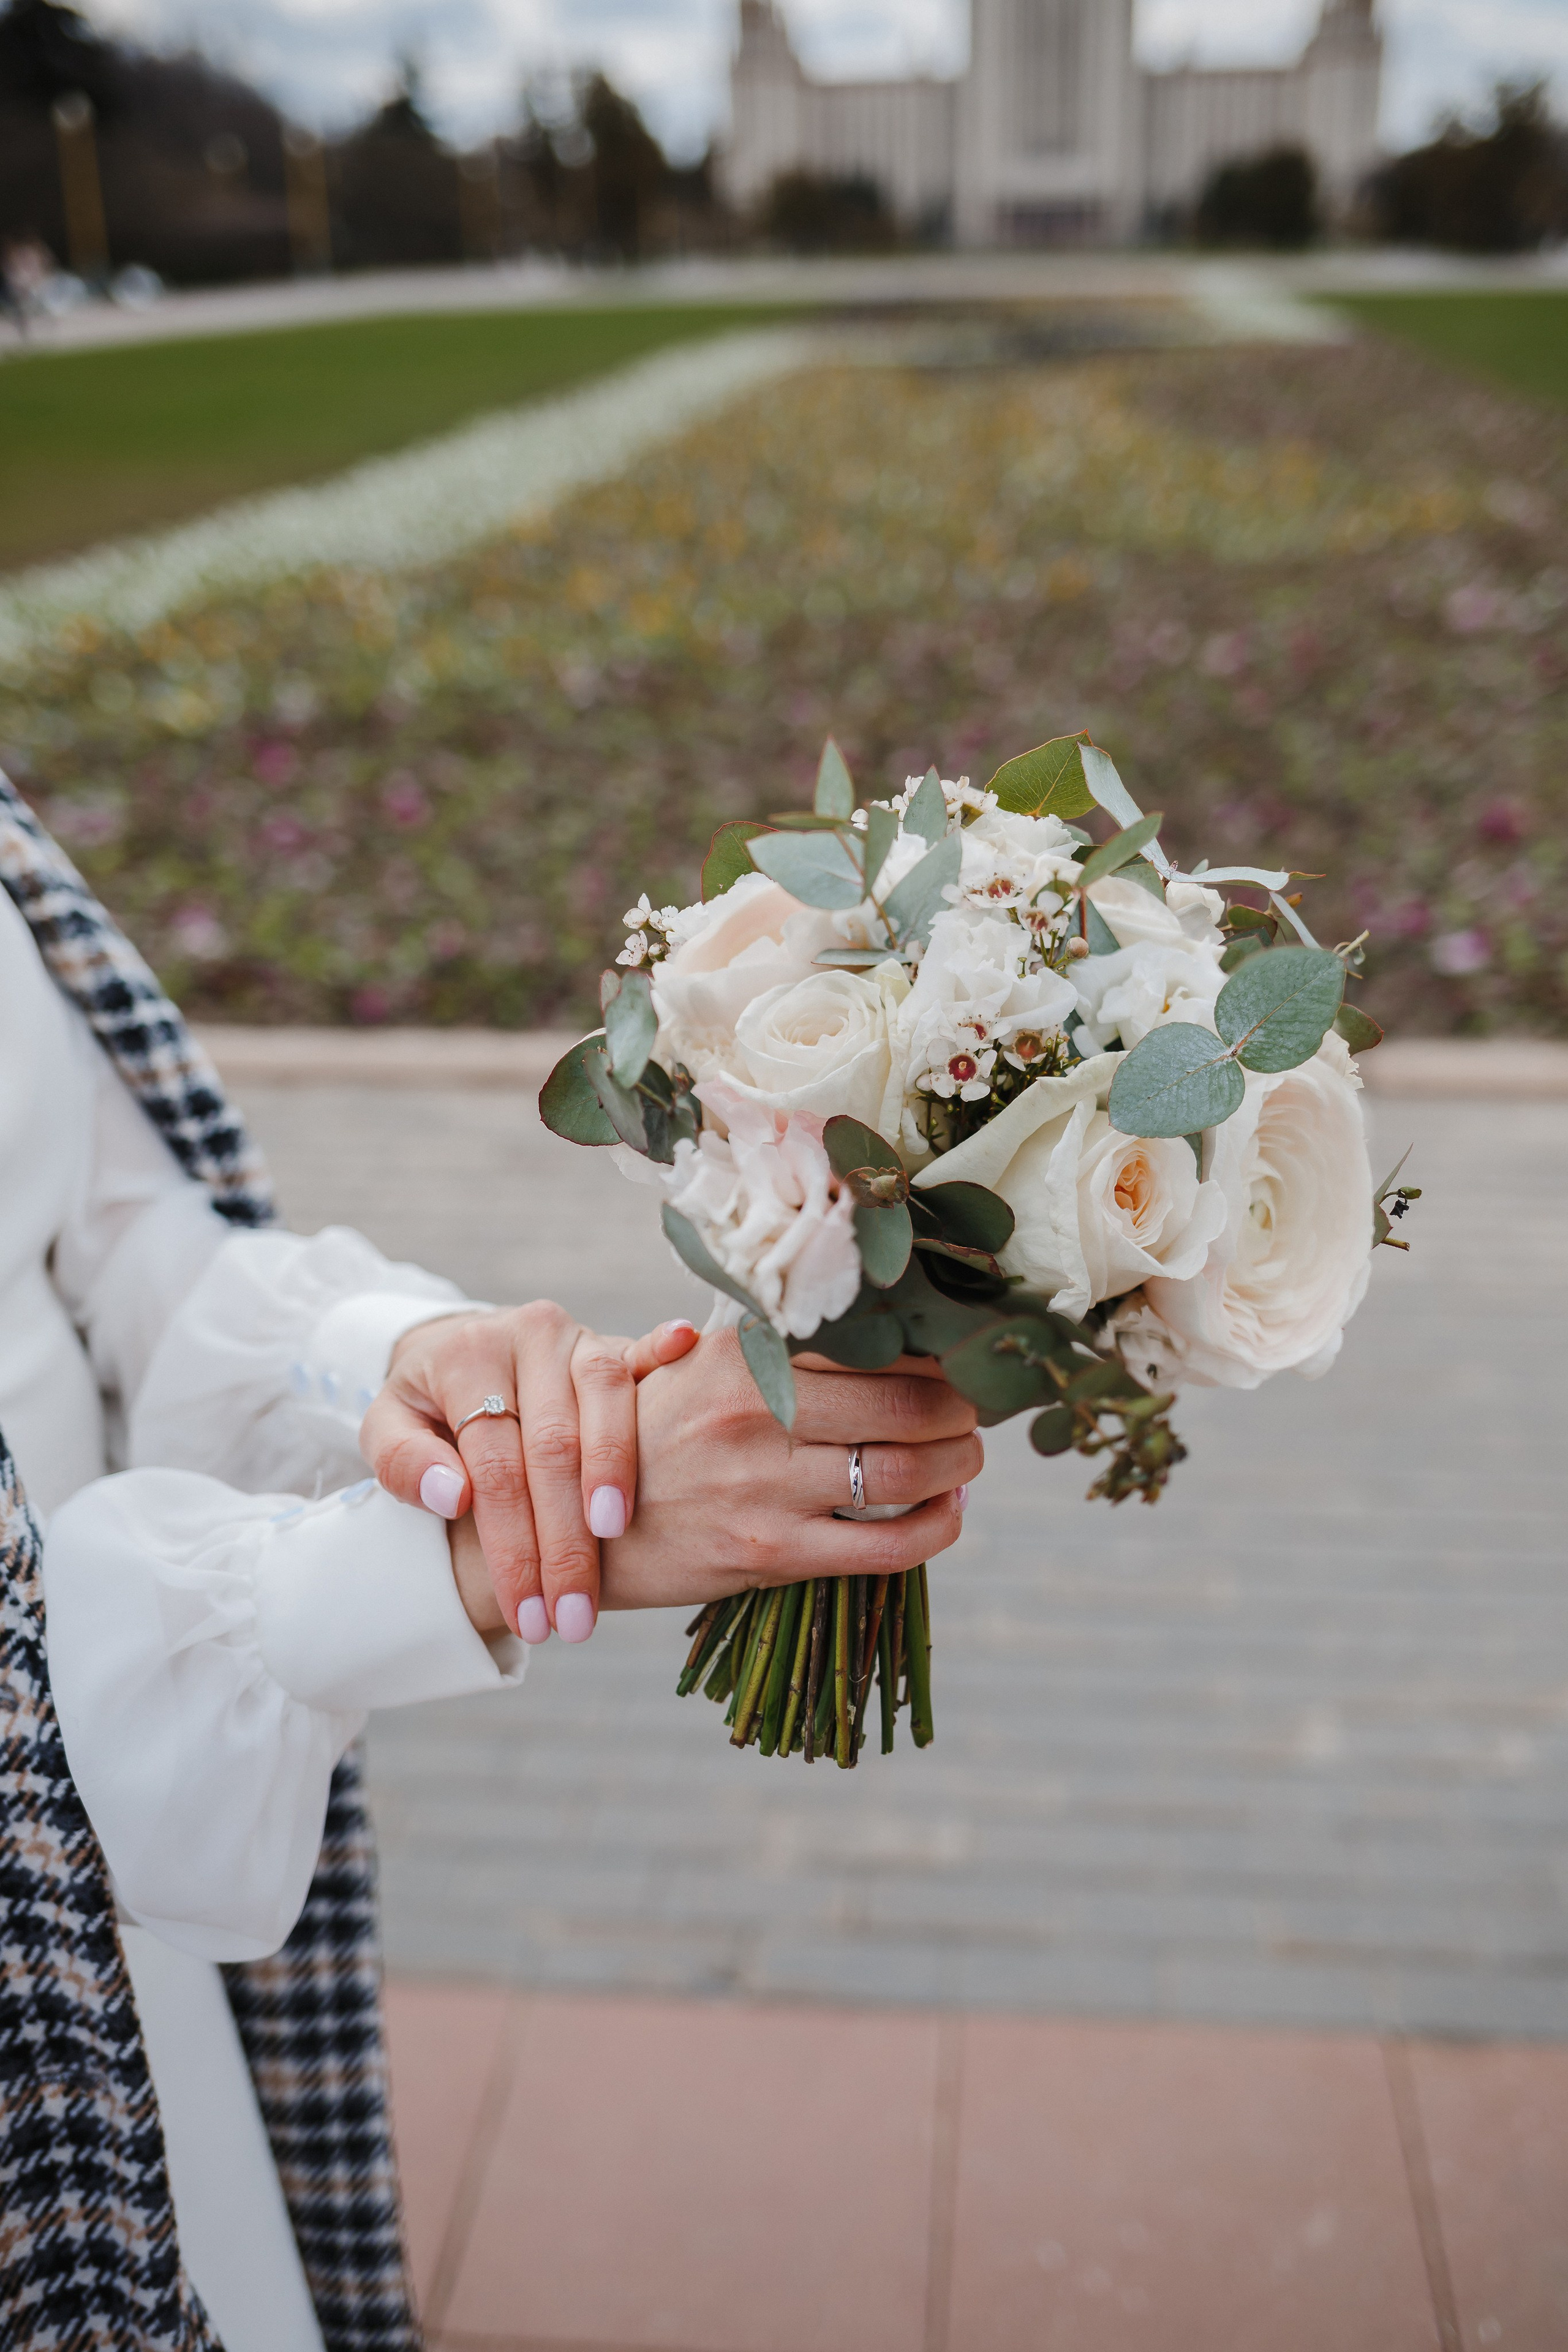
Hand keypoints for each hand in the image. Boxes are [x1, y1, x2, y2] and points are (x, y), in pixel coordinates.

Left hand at [361, 1305, 698, 1646]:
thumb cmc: (427, 1406)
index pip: (496, 1464)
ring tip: (615, 1541)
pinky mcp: (614, 1341)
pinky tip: (684, 1354)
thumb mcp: (388, 1427)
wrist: (457, 1348)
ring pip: (607, 1401)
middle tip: (574, 1617)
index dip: (513, 1545)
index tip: (528, 1615)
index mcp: (467, 1356)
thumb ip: (402, 1461)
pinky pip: (643, 1352)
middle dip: (567, 1541)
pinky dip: (664, 1354)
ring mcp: (578, 1336)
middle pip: (554, 1445)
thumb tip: (454, 1497)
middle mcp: (528, 1335)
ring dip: (616, 1476)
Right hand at [598, 1334, 981, 1611]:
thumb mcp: (687, 1367)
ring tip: (968, 1457)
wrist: (577, 1528)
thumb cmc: (647, 1439)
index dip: (932, 1351)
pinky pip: (887, 1546)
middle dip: (962, 1408)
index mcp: (742, 1356)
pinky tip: (950, 1512)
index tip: (956, 1357)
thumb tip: (862, 1320)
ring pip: (908, 1471)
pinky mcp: (772, 1554)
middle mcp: (757, 1413)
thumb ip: (765, 1346)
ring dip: (960, 1464)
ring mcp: (766, 1488)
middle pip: (907, 1404)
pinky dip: (939, 1527)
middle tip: (974, 1411)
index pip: (869, 1343)